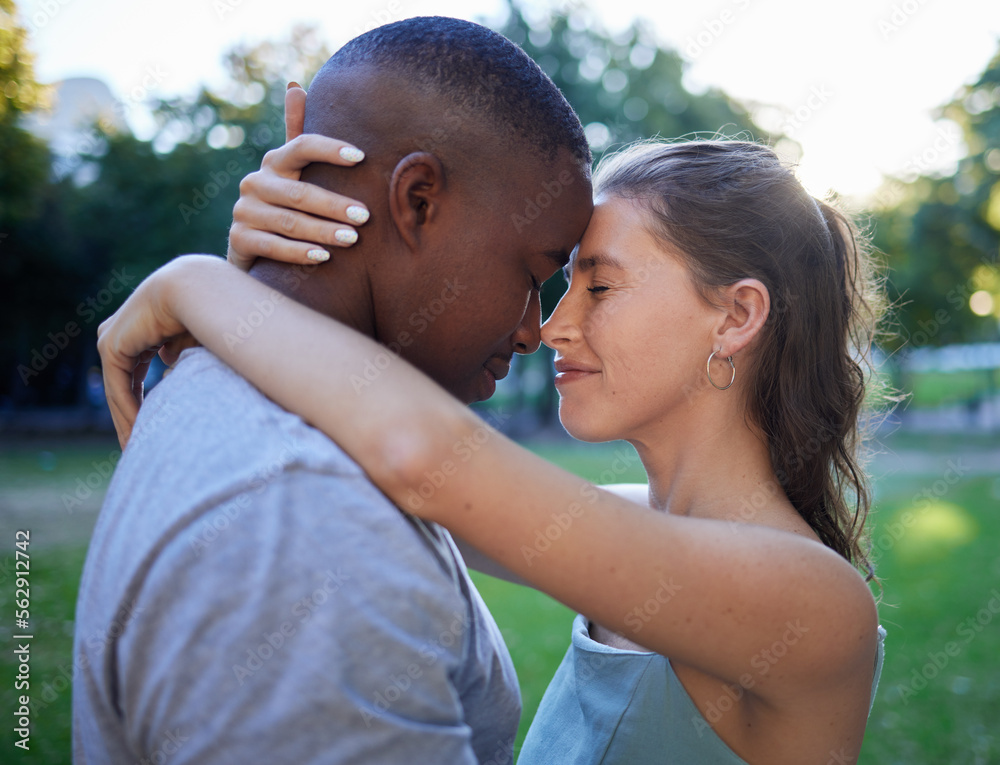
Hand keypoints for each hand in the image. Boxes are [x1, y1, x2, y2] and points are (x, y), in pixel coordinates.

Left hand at [97, 257, 203, 446]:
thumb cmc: (206, 310)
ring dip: (127, 420)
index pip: (133, 374)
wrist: (197, 289)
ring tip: (138, 448)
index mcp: (138, 328)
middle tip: (139, 447)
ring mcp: (111, 338)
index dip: (141, 403)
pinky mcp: (110, 346)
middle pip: (121, 384)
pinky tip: (139, 432)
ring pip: (117, 389)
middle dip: (130, 416)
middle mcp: (119, 332)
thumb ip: (180, 352)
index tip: (152, 429)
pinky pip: (118, 387)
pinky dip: (128, 411)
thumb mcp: (191, 340)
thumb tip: (169, 360)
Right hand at [226, 83, 369, 270]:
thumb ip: (297, 135)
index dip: (329, 149)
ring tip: (352, 239)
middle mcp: (254, 183)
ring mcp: (244, 211)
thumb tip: (295, 86)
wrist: (252, 247)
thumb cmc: (285, 205)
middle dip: (334, 205)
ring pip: (289, 222)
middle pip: (300, 192)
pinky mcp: (239, 239)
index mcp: (274, 163)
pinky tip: (323, 256)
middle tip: (364, 216)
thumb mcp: (292, 172)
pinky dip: (299, 252)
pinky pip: (272, 246)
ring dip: (323, 230)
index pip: (301, 147)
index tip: (360, 157)